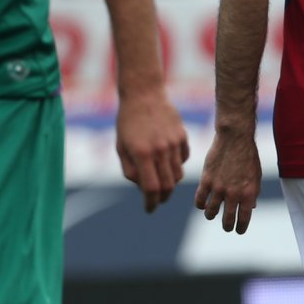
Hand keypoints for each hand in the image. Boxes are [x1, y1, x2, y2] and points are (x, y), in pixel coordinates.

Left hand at [116, 88, 190, 212]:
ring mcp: (173, 143)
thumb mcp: (121, 146)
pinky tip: (167, 162)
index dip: (151, 203)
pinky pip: (183, 160)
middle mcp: (160, 150)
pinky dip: (176, 166)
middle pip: (167, 185)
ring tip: (160, 181)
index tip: (149, 209)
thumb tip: (143, 189)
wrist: (143, 94)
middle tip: (156, 200)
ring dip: (170, 183)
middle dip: (162, 197)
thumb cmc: (127, 122)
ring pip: (177, 174)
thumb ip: (130, 170)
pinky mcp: (182, 137)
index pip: (151, 188)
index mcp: (142, 154)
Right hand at [193, 126, 260, 233]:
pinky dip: (200, 204)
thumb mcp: (256, 176)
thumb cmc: (248, 156)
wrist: (234, 139)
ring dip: (211, 215)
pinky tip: (202, 205)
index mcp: (248, 194)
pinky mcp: (206, 179)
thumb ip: (252, 193)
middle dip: (227, 226)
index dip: (241, 228)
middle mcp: (233, 193)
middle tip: (227, 227)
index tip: (238, 231)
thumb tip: (251, 207)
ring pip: (211, 211)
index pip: (244, 218)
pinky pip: (200, 198)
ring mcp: (218, 187)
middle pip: (228, 218)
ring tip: (211, 215)